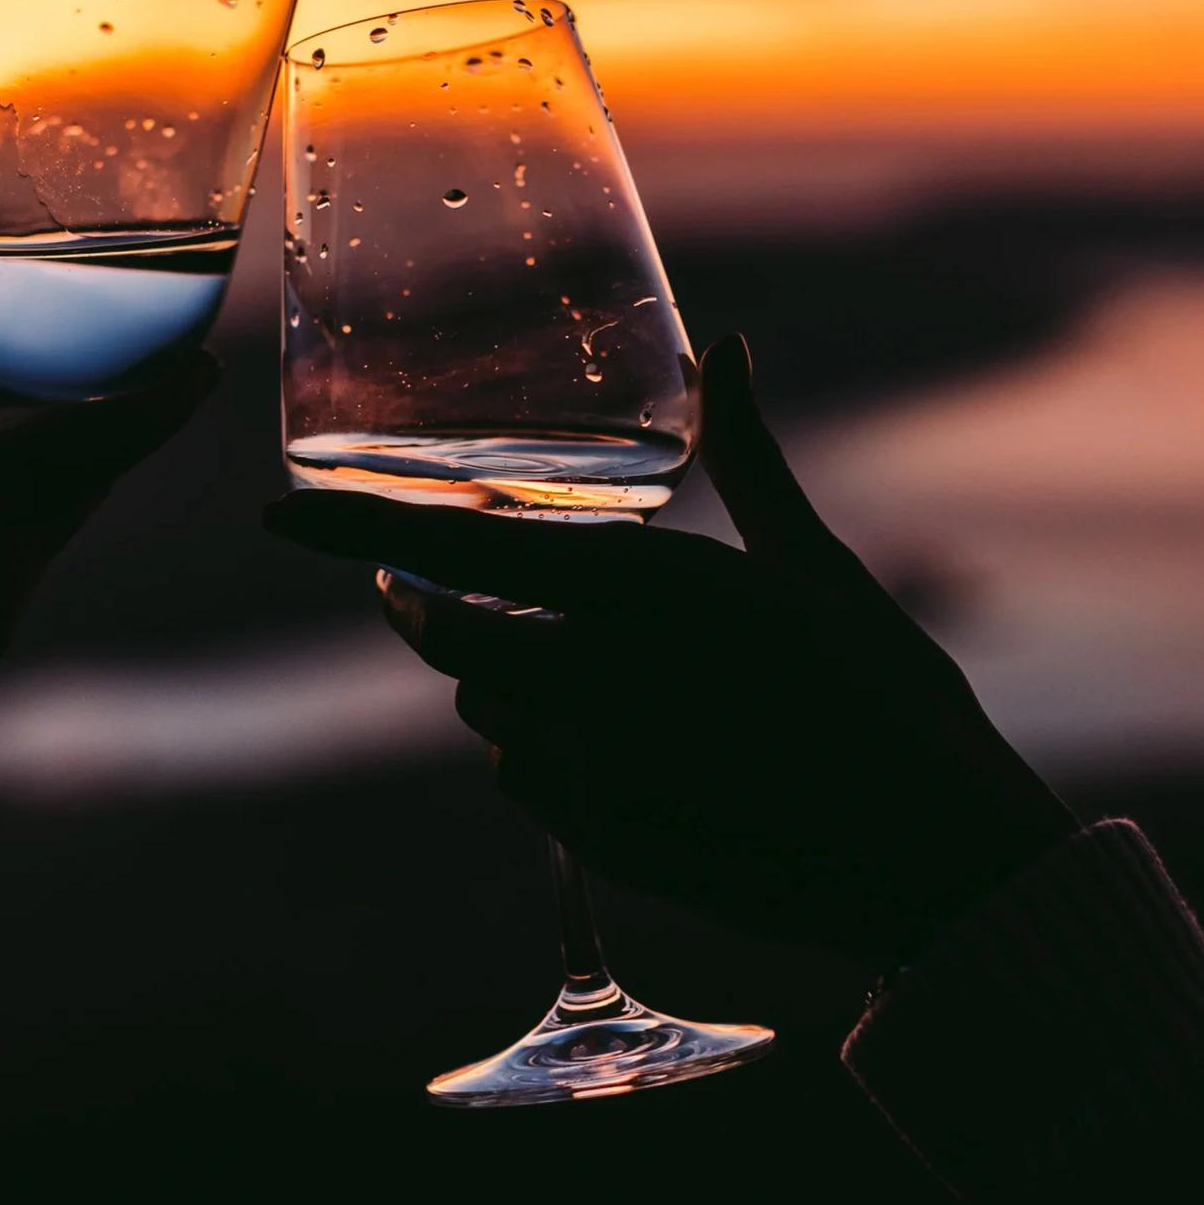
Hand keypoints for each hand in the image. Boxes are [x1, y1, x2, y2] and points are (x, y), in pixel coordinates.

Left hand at [266, 335, 1074, 972]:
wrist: (933, 855)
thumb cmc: (884, 692)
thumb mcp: (812, 564)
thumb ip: (748, 457)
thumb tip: (730, 349)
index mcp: (638, 589)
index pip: (453, 553)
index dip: (349, 534)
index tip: (270, 517)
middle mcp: (595, 678)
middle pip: (448, 640)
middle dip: (433, 610)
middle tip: (437, 586)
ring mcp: (591, 771)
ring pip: (489, 714)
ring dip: (510, 687)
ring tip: (590, 672)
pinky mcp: (602, 844)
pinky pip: (531, 787)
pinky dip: (550, 757)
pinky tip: (626, 749)